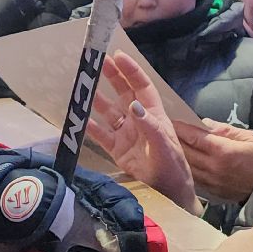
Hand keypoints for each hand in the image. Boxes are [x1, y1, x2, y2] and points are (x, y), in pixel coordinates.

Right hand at [87, 51, 197, 210]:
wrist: (169, 195)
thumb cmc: (173, 169)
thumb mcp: (164, 146)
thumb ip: (150, 126)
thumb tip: (133, 105)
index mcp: (153, 115)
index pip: (142, 87)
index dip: (131, 71)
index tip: (118, 56)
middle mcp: (139, 121)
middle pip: (124, 93)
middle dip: (113, 77)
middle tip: (98, 62)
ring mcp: (126, 135)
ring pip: (110, 112)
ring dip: (98, 99)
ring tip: (84, 85)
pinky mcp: (117, 150)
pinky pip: (101, 135)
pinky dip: (90, 127)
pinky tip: (79, 118)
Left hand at [175, 120, 252, 204]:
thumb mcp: (249, 137)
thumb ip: (224, 130)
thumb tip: (205, 124)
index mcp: (223, 152)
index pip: (194, 137)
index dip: (181, 128)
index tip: (171, 121)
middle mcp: (214, 168)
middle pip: (187, 152)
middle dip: (176, 140)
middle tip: (167, 131)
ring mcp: (213, 183)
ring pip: (188, 167)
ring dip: (179, 156)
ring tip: (172, 146)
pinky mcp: (215, 193)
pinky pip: (196, 179)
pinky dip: (189, 170)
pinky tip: (185, 163)